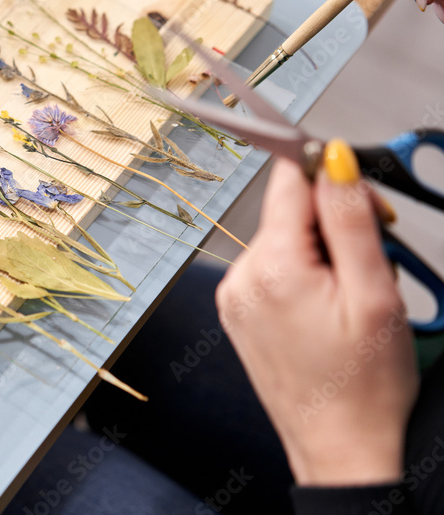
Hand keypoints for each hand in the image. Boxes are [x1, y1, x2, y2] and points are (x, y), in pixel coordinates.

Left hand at [216, 145, 418, 486]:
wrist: (340, 448)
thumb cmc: (363, 386)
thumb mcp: (374, 293)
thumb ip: (350, 219)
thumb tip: (334, 159)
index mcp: (272, 267)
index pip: (289, 181)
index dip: (331, 177)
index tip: (362, 194)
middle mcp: (241, 277)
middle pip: (288, 210)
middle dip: (335, 221)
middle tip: (374, 257)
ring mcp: (235, 296)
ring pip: (283, 238)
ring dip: (321, 249)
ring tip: (351, 293)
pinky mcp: (239, 311)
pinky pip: (273, 268)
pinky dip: (304, 273)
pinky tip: (328, 305)